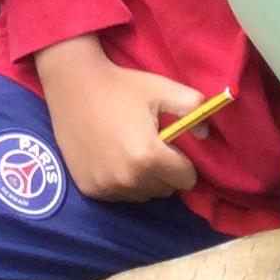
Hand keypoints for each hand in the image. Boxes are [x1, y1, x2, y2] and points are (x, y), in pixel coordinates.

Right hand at [35, 34, 202, 203]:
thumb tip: (205, 133)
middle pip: (165, 189)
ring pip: (142, 194)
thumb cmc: (121, 86)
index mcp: (149, 156)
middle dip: (164, 171)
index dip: (183, 161)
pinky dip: (120, 181)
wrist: (73, 84)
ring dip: (143, 178)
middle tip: (148, 143)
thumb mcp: (162, 88)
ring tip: (129, 149)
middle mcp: (129, 179)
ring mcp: (107, 187)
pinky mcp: (90, 189)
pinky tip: (111, 155)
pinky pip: (118, 194)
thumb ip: (193, 107)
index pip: (186, 179)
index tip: (170, 145)